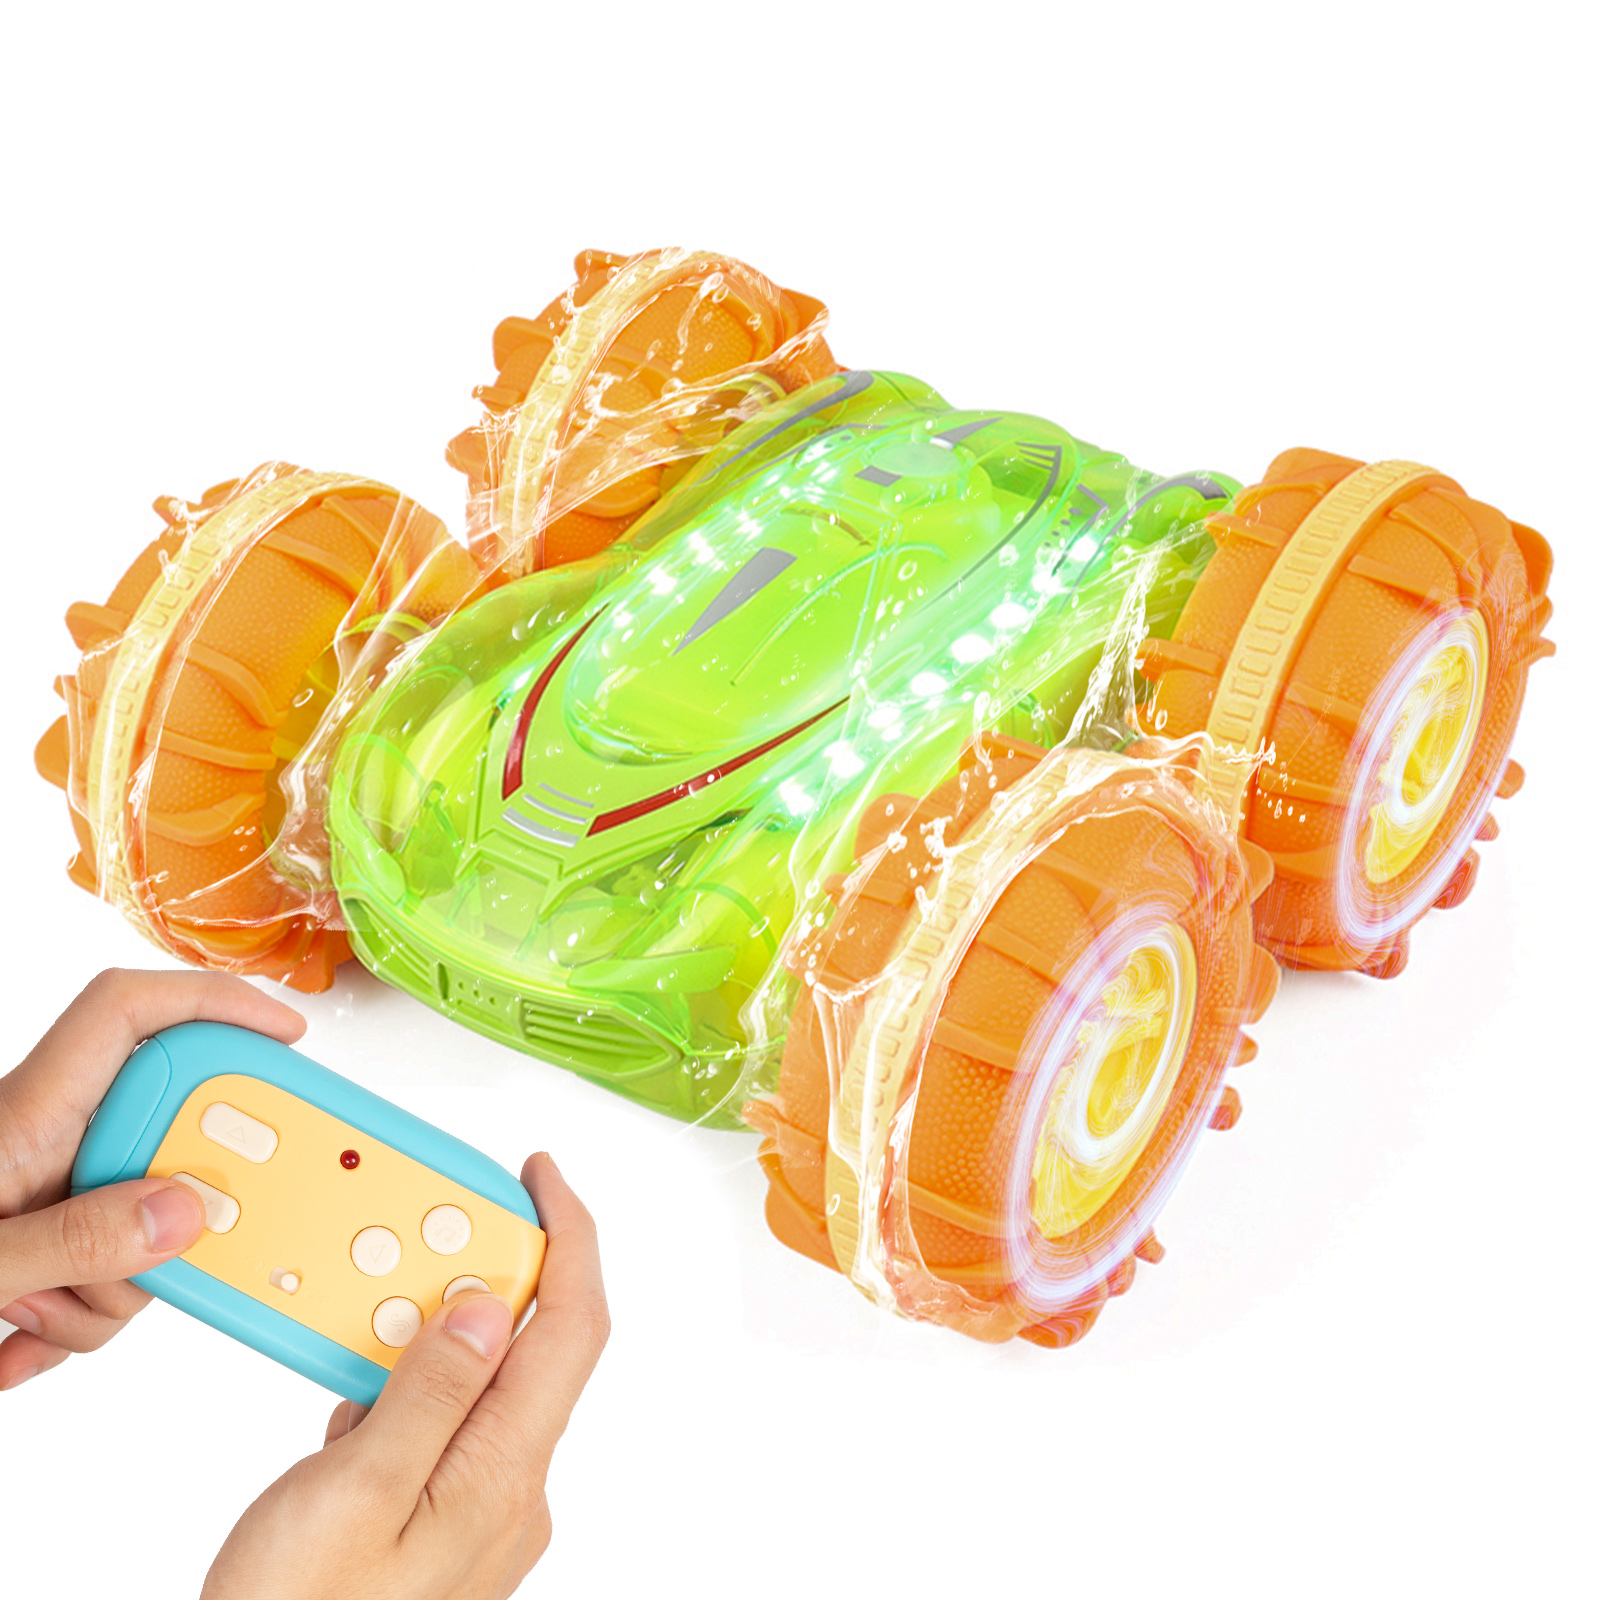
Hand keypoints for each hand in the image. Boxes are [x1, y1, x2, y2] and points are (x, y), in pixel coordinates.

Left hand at [0, 968, 305, 1388]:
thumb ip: (75, 1239)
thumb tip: (186, 1211)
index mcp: (25, 1113)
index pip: (129, 1011)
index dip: (214, 997)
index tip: (286, 1033)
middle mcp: (41, 1140)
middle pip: (160, 1138)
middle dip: (158, 1222)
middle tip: (119, 1268)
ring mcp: (43, 1194)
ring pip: (139, 1221)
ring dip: (103, 1294)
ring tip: (23, 1323)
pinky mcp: (38, 1248)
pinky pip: (103, 1276)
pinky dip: (70, 1323)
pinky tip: (12, 1348)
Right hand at [202, 1153, 607, 1598]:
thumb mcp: (355, 1493)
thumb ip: (430, 1392)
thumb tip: (487, 1305)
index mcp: (506, 1473)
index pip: (575, 1324)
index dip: (570, 1233)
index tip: (542, 1173)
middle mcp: (512, 1491)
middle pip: (529, 1348)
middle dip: (482, 1279)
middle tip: (421, 1238)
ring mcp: (481, 1514)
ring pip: (479, 1388)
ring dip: (434, 1341)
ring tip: (370, 1324)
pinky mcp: (443, 1530)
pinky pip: (445, 1432)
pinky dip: (408, 1396)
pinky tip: (356, 1405)